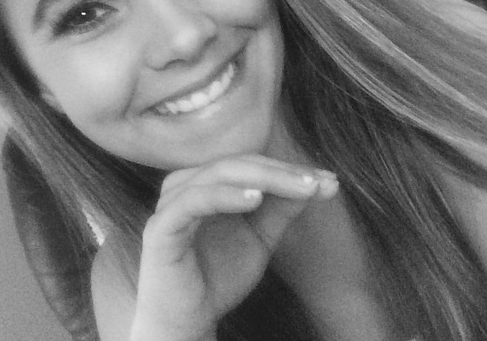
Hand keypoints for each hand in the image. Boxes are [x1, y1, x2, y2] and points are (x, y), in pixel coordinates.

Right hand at [130, 154, 338, 340]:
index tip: (326, 179)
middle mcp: (184, 184)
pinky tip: (256, 199)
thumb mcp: (260, 238)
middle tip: (317, 182)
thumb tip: (321, 183)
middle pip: (237, 164)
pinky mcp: (160, 227)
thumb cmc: (218, 276)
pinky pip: (194, 201)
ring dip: (262, 178)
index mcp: (204, 182)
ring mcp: (170, 203)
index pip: (249, 163)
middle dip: (281, 172)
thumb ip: (282, 208)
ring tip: (298, 188)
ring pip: (218, 175)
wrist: (186, 323)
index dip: (287, 169)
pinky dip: (226, 196)